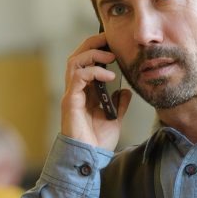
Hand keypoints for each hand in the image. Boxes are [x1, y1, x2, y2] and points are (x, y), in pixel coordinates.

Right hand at [60, 33, 132, 150]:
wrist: (90, 157)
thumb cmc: (97, 141)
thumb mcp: (115, 118)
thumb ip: (119, 103)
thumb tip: (125, 90)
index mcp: (84, 92)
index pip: (85, 62)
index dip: (96, 50)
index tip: (112, 44)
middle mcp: (75, 90)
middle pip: (77, 56)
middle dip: (92, 44)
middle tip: (109, 40)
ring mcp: (71, 94)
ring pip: (74, 62)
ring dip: (93, 55)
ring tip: (110, 57)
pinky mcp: (70, 100)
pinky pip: (78, 77)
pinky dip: (93, 71)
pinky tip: (109, 76)